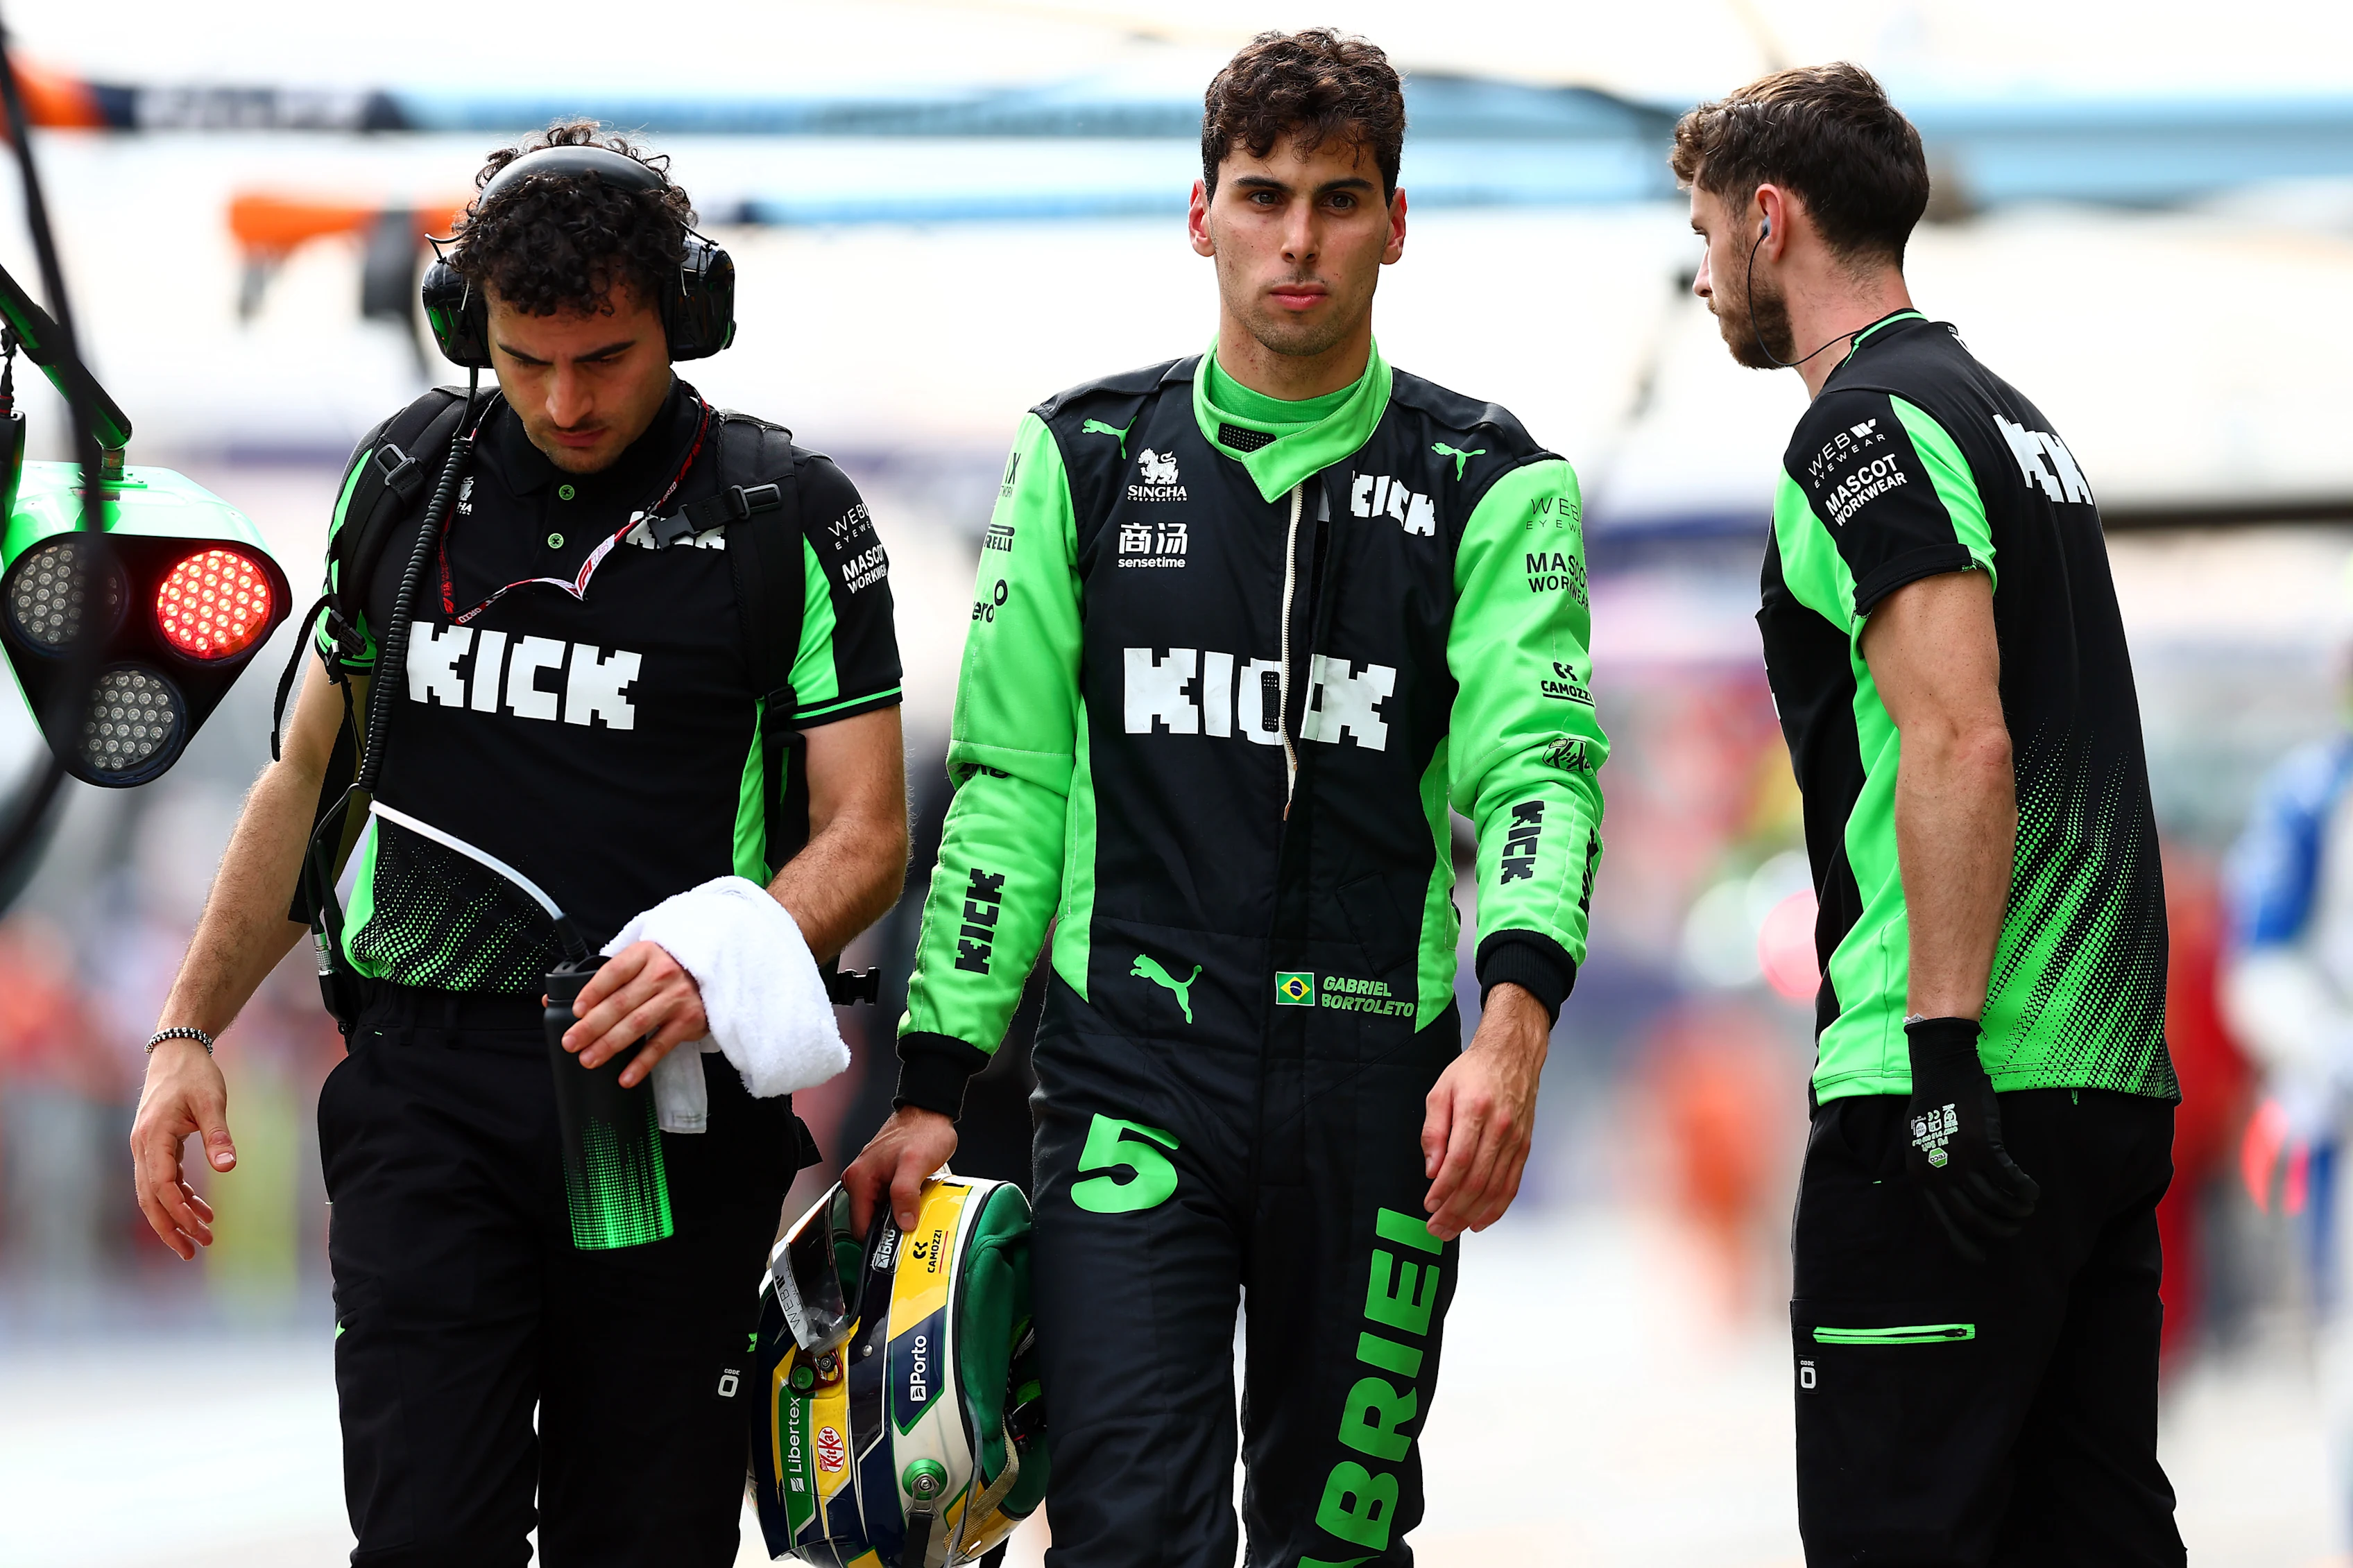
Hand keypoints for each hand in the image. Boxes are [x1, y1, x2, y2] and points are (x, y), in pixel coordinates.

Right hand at [129, 1039, 235, 1260]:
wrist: (176, 1053)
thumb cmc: (195, 1075)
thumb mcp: (212, 1101)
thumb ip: (219, 1135)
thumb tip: (229, 1168)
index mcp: (153, 1137)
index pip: (161, 1184)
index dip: (178, 1210)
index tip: (200, 1229)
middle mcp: (142, 1146)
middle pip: (149, 1198)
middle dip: (170, 1228)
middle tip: (193, 1253)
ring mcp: (145, 1148)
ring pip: (153, 1194)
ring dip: (174, 1217)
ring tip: (202, 1238)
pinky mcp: (155, 1147)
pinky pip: (163, 1180)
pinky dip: (180, 1197)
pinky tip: (202, 1209)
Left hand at [560, 941, 708, 1087]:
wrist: (714, 972)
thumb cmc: (665, 970)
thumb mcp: (638, 963)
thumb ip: (603, 980)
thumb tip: (550, 999)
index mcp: (644, 954)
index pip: (613, 972)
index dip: (592, 992)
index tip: (576, 1011)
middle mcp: (662, 973)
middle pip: (620, 1002)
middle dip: (592, 1026)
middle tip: (571, 1043)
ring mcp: (676, 997)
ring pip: (637, 1024)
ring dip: (610, 1045)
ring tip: (588, 1059)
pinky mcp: (689, 1020)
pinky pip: (661, 1045)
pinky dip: (642, 1063)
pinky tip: (625, 1077)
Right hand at [843, 1106, 957, 1237]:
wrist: (928, 1111)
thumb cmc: (922, 1131)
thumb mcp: (915, 1164)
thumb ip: (905, 1195)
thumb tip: (903, 1222)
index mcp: (860, 1179)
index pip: (860, 1225)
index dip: (878, 1238)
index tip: (896, 1245)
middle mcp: (860, 1178)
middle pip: (869, 1220)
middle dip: (889, 1228)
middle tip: (911, 1230)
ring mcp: (870, 1177)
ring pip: (880, 1210)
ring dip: (897, 1216)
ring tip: (916, 1214)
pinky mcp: (883, 1175)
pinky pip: (888, 1200)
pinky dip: (902, 1205)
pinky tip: (916, 1202)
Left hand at [1422, 982, 1548, 1240]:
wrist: (1512, 1055)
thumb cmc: (1472, 1071)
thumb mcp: (1440, 1090)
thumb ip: (1433, 1130)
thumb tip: (1432, 1169)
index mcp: (1475, 1110)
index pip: (1460, 1159)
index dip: (1444, 1187)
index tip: (1429, 1204)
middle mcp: (1500, 1128)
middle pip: (1478, 1180)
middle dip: (1454, 1210)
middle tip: (1435, 1228)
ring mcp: (1516, 1140)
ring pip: (1496, 1188)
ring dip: (1472, 1214)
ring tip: (1452, 1230)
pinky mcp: (1524, 1147)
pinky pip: (1511, 1184)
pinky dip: (1496, 1207)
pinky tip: (1480, 1221)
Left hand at [1904, 1016, 2039, 1261]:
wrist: (1942, 1071)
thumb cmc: (1932, 1108)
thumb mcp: (1918, 1146)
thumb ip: (1929, 1174)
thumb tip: (1946, 1202)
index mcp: (1919, 1178)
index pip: (1941, 1225)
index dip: (1963, 1246)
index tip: (1981, 1258)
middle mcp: (1938, 1174)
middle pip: (1972, 1219)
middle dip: (1997, 1231)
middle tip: (2013, 1230)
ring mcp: (1961, 1160)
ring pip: (1995, 1203)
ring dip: (2015, 1212)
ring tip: (2025, 1210)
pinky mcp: (1984, 1145)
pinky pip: (2010, 1180)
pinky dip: (2025, 1190)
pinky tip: (2032, 1192)